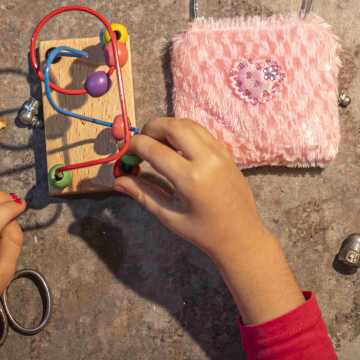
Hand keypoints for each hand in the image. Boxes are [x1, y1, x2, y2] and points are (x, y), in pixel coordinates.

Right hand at [114, 118, 304, 324]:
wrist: (241, 235)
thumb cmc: (203, 232)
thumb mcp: (169, 216)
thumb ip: (143, 194)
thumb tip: (118, 181)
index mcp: (190, 178)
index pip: (153, 149)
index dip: (134, 146)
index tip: (125, 151)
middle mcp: (206, 159)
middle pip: (172, 126)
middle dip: (151, 128)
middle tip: (140, 142)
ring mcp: (219, 152)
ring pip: (188, 124)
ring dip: (168, 127)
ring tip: (156, 143)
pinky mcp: (226, 152)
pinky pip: (201, 131)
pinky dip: (184, 132)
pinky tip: (175, 147)